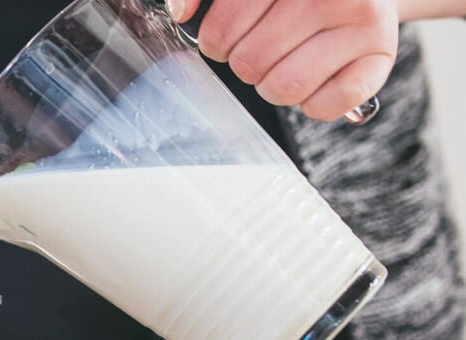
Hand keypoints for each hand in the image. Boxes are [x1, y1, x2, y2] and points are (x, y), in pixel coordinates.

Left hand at [169, 0, 398, 120]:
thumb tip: (180, 13)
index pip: (223, 25)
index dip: (215, 40)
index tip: (225, 36)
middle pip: (249, 62)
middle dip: (245, 63)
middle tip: (263, 48)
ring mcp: (362, 19)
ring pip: (282, 87)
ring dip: (273, 86)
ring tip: (286, 64)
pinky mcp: (380, 53)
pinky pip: (325, 104)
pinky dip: (314, 104)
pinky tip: (318, 79)